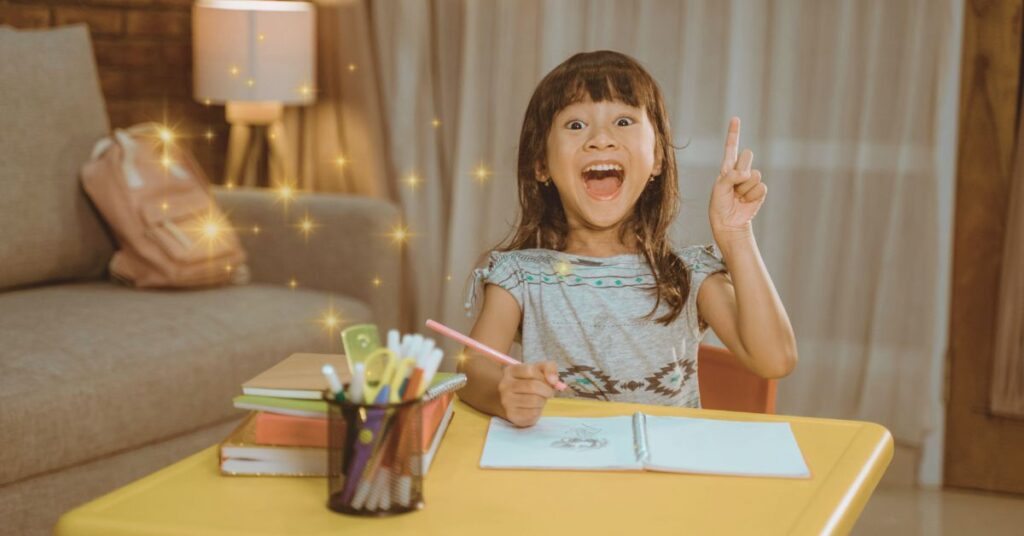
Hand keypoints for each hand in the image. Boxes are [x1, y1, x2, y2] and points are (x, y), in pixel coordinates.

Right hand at [497, 361, 559, 426]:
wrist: (515, 401)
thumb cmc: (529, 382)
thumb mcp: (539, 370)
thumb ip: (549, 368)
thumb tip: (554, 380)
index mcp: (511, 371)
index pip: (530, 370)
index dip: (543, 376)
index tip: (549, 381)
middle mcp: (505, 385)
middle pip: (533, 386)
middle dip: (546, 390)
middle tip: (549, 392)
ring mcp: (507, 400)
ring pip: (534, 400)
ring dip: (543, 400)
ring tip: (541, 399)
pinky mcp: (512, 414)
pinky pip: (533, 413)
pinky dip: (539, 410)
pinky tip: (535, 407)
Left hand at [709, 117, 766, 242]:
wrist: (729, 224)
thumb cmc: (719, 206)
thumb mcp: (718, 190)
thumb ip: (730, 177)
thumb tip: (747, 173)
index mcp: (727, 168)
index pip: (731, 147)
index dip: (734, 133)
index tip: (735, 119)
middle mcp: (739, 171)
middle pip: (746, 155)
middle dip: (740, 168)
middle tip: (734, 184)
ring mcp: (750, 181)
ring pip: (753, 174)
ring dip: (744, 188)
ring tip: (737, 197)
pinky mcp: (759, 191)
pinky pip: (760, 187)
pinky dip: (752, 196)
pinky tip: (745, 202)